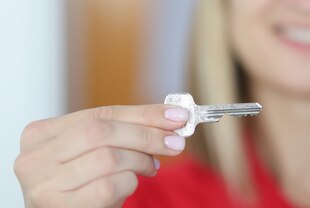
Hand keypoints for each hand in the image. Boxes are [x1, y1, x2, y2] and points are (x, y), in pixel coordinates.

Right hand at [14, 105, 188, 207]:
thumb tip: (173, 117)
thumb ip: (126, 132)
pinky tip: (128, 186)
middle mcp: (33, 157)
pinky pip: (108, 186)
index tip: (178, 115)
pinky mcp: (57, 207)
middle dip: (146, 135)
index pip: (100, 114)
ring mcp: (42, 184)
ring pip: (108, 158)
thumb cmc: (82, 188)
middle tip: (175, 143)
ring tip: (148, 168)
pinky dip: (129, 184)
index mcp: (40, 134)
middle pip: (102, 132)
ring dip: (139, 162)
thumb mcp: (99, 154)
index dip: (144, 114)